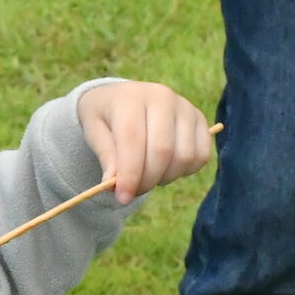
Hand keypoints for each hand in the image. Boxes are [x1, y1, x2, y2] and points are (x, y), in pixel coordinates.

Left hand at [77, 82, 214, 201]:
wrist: (125, 97)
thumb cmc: (107, 117)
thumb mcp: (94, 130)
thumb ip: (105, 155)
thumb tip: (113, 183)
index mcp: (131, 97)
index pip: (133, 139)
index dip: (129, 173)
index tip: (123, 197)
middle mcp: (162, 97)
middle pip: (162, 150)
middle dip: (147, 180)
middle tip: (133, 191)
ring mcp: (185, 107)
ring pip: (184, 156)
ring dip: (165, 177)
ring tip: (148, 175)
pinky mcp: (200, 119)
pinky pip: (201, 156)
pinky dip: (185, 171)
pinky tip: (166, 168)